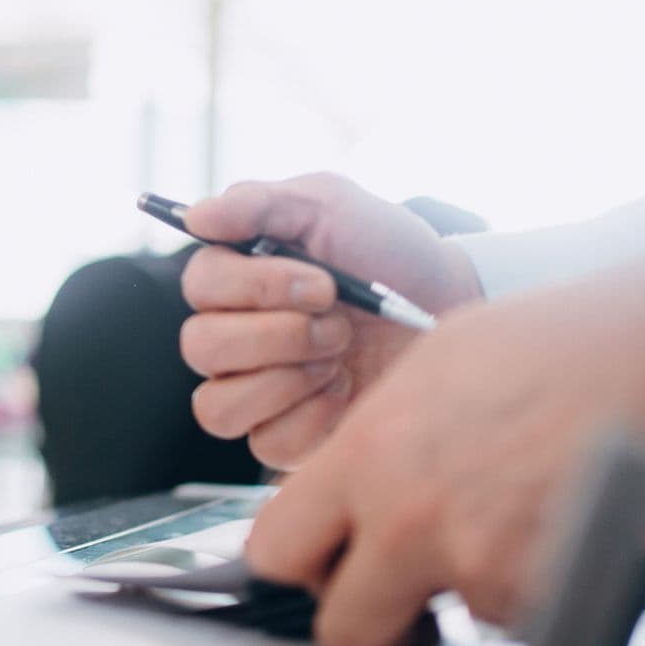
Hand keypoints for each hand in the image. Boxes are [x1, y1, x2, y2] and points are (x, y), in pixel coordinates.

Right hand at [178, 173, 483, 466]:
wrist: (449, 306)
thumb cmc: (388, 252)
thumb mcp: (330, 205)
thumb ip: (260, 202)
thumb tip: (195, 216)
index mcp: (235, 278)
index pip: (200, 286)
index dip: (256, 287)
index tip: (323, 284)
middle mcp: (232, 335)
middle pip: (201, 347)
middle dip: (279, 335)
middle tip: (338, 323)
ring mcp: (254, 390)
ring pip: (217, 406)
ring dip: (286, 379)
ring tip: (338, 356)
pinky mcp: (285, 437)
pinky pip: (267, 443)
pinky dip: (311, 416)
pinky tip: (344, 389)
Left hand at [244, 245, 644, 645]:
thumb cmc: (557, 345)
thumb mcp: (428, 371)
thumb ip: (375, 445)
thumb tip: (348, 496)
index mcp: (366, 455)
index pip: (275, 550)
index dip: (302, 567)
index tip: (328, 565)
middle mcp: (409, 518)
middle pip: (343, 631)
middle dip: (373, 619)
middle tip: (406, 592)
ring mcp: (479, 564)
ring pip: (449, 625)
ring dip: (471, 595)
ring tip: (516, 523)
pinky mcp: (547, 595)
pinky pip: (521, 623)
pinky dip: (535, 595)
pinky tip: (557, 532)